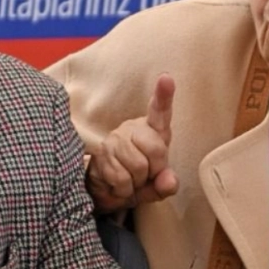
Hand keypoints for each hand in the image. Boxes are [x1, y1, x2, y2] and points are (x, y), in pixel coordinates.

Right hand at [86, 74, 178, 211]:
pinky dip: (124, 189)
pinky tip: (118, 184)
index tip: (166, 78)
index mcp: (153, 130)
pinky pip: (121, 178)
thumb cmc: (137, 181)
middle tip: (146, 175)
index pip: (160, 111)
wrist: (106, 190)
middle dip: (155, 170)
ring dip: (137, 182)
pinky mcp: (101, 152)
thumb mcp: (157, 186)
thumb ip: (167, 184)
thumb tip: (168, 181)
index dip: (164, 95)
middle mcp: (134, 128)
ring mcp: (115, 138)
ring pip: (138, 166)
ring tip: (131, 180)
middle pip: (156, 148)